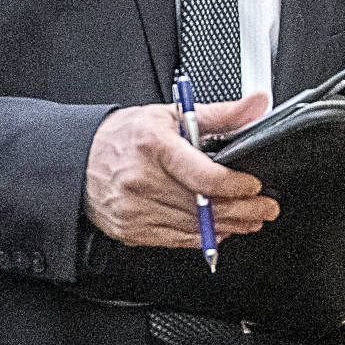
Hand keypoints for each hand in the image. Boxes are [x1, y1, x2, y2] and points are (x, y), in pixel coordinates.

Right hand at [84, 92, 276, 246]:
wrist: (79, 160)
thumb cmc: (126, 136)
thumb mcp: (171, 114)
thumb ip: (220, 114)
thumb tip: (256, 104)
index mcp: (154, 146)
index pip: (203, 175)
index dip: (235, 185)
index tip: (254, 185)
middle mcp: (142, 180)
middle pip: (203, 204)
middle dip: (243, 210)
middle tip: (266, 208)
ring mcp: (135, 209)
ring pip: (193, 226)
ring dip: (228, 226)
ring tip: (250, 220)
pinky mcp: (131, 229)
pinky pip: (176, 239)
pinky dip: (203, 237)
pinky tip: (221, 230)